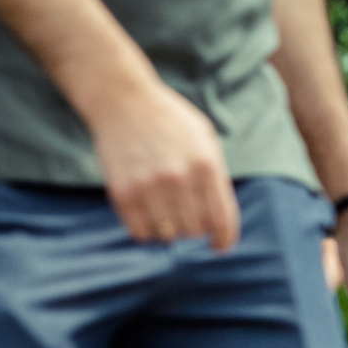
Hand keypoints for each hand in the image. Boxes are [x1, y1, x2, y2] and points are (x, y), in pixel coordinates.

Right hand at [89, 76, 239, 249]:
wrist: (123, 101)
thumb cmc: (169, 121)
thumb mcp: (205, 140)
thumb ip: (215, 177)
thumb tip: (220, 220)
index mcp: (206, 165)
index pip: (221, 219)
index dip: (224, 239)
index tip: (219, 246)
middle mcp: (179, 178)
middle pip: (195, 230)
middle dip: (195, 230)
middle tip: (188, 218)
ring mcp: (149, 187)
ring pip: (168, 235)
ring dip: (171, 231)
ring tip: (168, 214)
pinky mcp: (123, 193)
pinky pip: (140, 233)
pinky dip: (147, 231)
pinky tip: (149, 216)